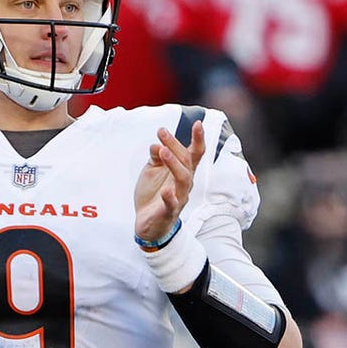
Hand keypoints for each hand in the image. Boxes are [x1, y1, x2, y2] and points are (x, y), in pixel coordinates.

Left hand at [134, 121, 205, 242]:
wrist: (148, 224)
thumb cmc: (154, 194)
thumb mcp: (152, 171)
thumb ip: (156, 157)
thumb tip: (156, 144)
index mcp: (182, 171)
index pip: (194, 153)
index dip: (198, 139)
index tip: (197, 123)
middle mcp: (184, 183)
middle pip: (186, 161)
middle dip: (175, 145)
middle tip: (162, 132)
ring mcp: (178, 197)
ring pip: (183, 179)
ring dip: (173, 164)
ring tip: (163, 151)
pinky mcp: (168, 212)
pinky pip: (172, 204)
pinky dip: (169, 197)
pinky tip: (165, 190)